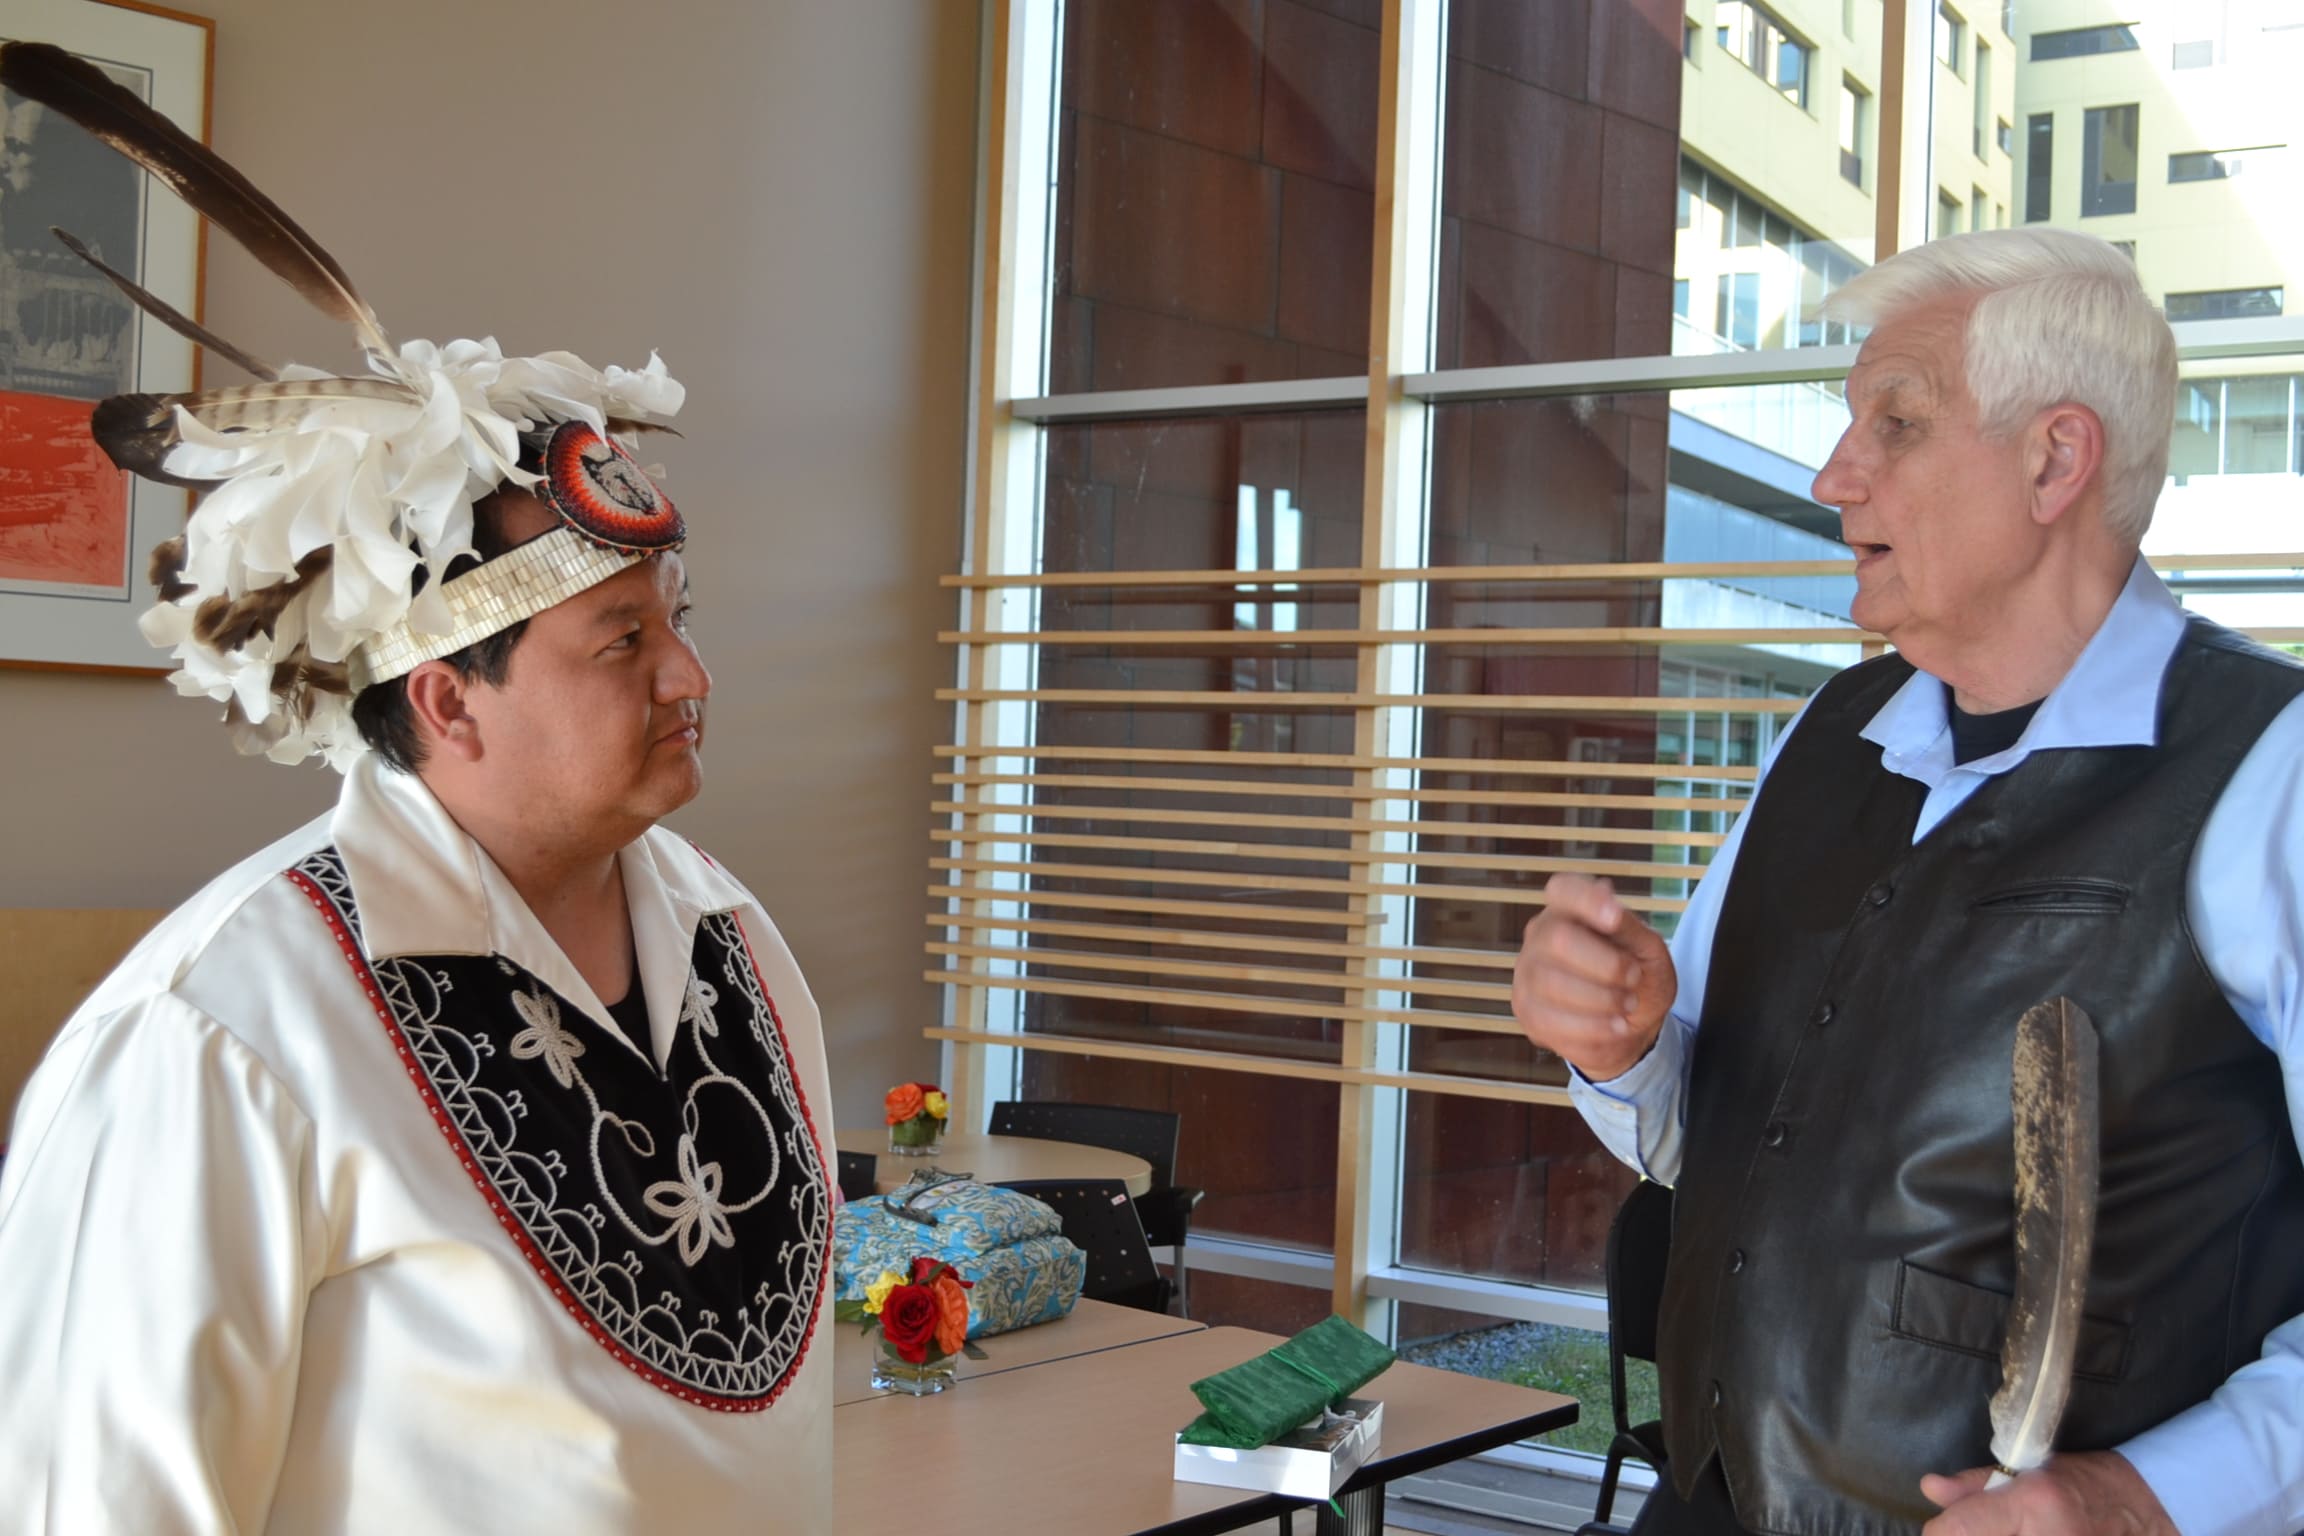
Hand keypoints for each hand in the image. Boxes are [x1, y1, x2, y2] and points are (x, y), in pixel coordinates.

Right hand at [1511, 874, 1676, 1081]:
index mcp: (1570, 909)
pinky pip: (1553, 1020)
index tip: (1614, 917)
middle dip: (1606, 964)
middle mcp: (1540, 936)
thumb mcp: (1647, 948)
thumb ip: (1628, 924)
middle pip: (1558, 939)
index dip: (1585, 899)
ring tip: (1628, 1004)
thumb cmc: (1636, 976)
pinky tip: (1615, 1026)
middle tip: (1634, 977)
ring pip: (1553, 983)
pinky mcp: (1527, 1012)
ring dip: (1602, 999)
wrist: (1628, 1022)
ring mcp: (1527, 974)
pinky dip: (1593, 1027)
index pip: (1563, 890)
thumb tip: (1604, 890)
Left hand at [1920, 1452, 2177, 1535]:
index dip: (1941, 1532)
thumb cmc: (2085, 1485)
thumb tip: (1930, 1488)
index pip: (1959, 1530)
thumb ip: (1976, 1485)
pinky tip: (2023, 1534)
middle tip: (1976, 1528)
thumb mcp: (2029, 1471)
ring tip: (2004, 1529)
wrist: (2146, 1512)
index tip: (1942, 1529)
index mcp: (2033, 1506)